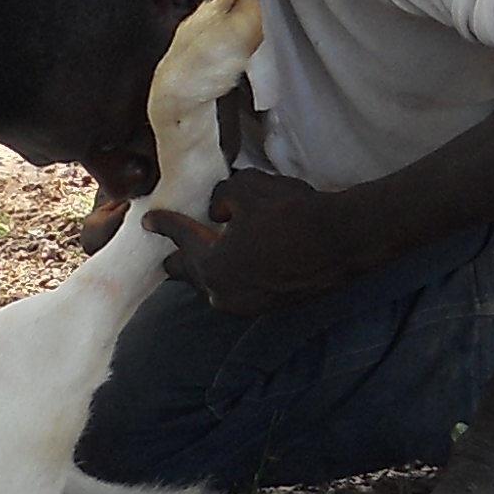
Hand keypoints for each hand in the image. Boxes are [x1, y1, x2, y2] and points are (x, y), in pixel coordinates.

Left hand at [141, 168, 373, 316]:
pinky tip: (235, 262)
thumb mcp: (247, 188)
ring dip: (204, 269)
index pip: (179, 239)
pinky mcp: (270, 306)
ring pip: (212, 286)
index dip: (163, 224)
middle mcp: (224, 294)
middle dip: (176, 257)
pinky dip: (230, 275)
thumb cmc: (293, 212)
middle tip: (166, 246)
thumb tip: (217, 211)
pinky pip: (237, 290)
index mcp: (211, 266)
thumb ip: (221, 196)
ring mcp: (247, 305)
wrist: (343, 241)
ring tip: (199, 253)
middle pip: (188, 274)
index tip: (149, 220)